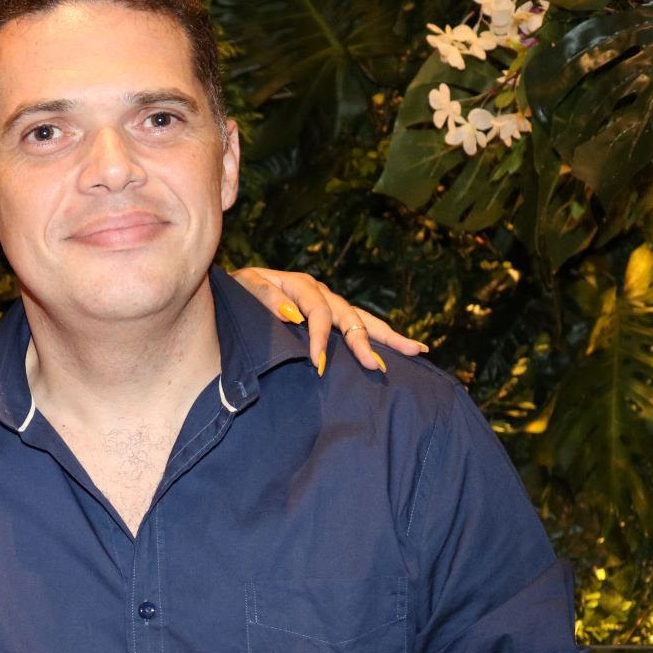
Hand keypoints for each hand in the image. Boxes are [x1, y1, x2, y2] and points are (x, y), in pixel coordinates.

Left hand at [230, 265, 428, 375]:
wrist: (235, 285)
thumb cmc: (239, 288)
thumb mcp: (246, 286)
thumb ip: (266, 297)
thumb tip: (293, 315)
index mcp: (301, 285)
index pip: (318, 313)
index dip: (319, 338)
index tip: (318, 365)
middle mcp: (320, 292)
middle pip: (350, 317)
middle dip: (366, 343)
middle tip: (379, 367)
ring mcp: (328, 302)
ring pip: (362, 320)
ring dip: (388, 336)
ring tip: (417, 350)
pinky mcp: (330, 313)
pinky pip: (357, 324)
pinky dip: (378, 335)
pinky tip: (400, 348)